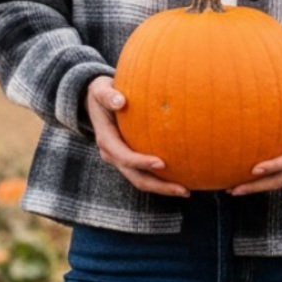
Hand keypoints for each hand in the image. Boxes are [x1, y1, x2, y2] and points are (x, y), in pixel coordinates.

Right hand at [85, 76, 189, 196]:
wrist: (94, 102)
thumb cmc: (102, 93)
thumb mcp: (101, 90)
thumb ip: (108, 95)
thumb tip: (121, 101)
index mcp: (106, 140)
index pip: (124, 157)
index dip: (142, 163)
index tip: (162, 163)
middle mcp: (112, 154)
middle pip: (136, 177)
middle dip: (159, 186)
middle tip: (183, 190)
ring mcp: (120, 159)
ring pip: (142, 180)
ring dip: (163, 187)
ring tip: (186, 191)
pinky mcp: (129, 159)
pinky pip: (145, 173)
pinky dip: (161, 179)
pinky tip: (182, 177)